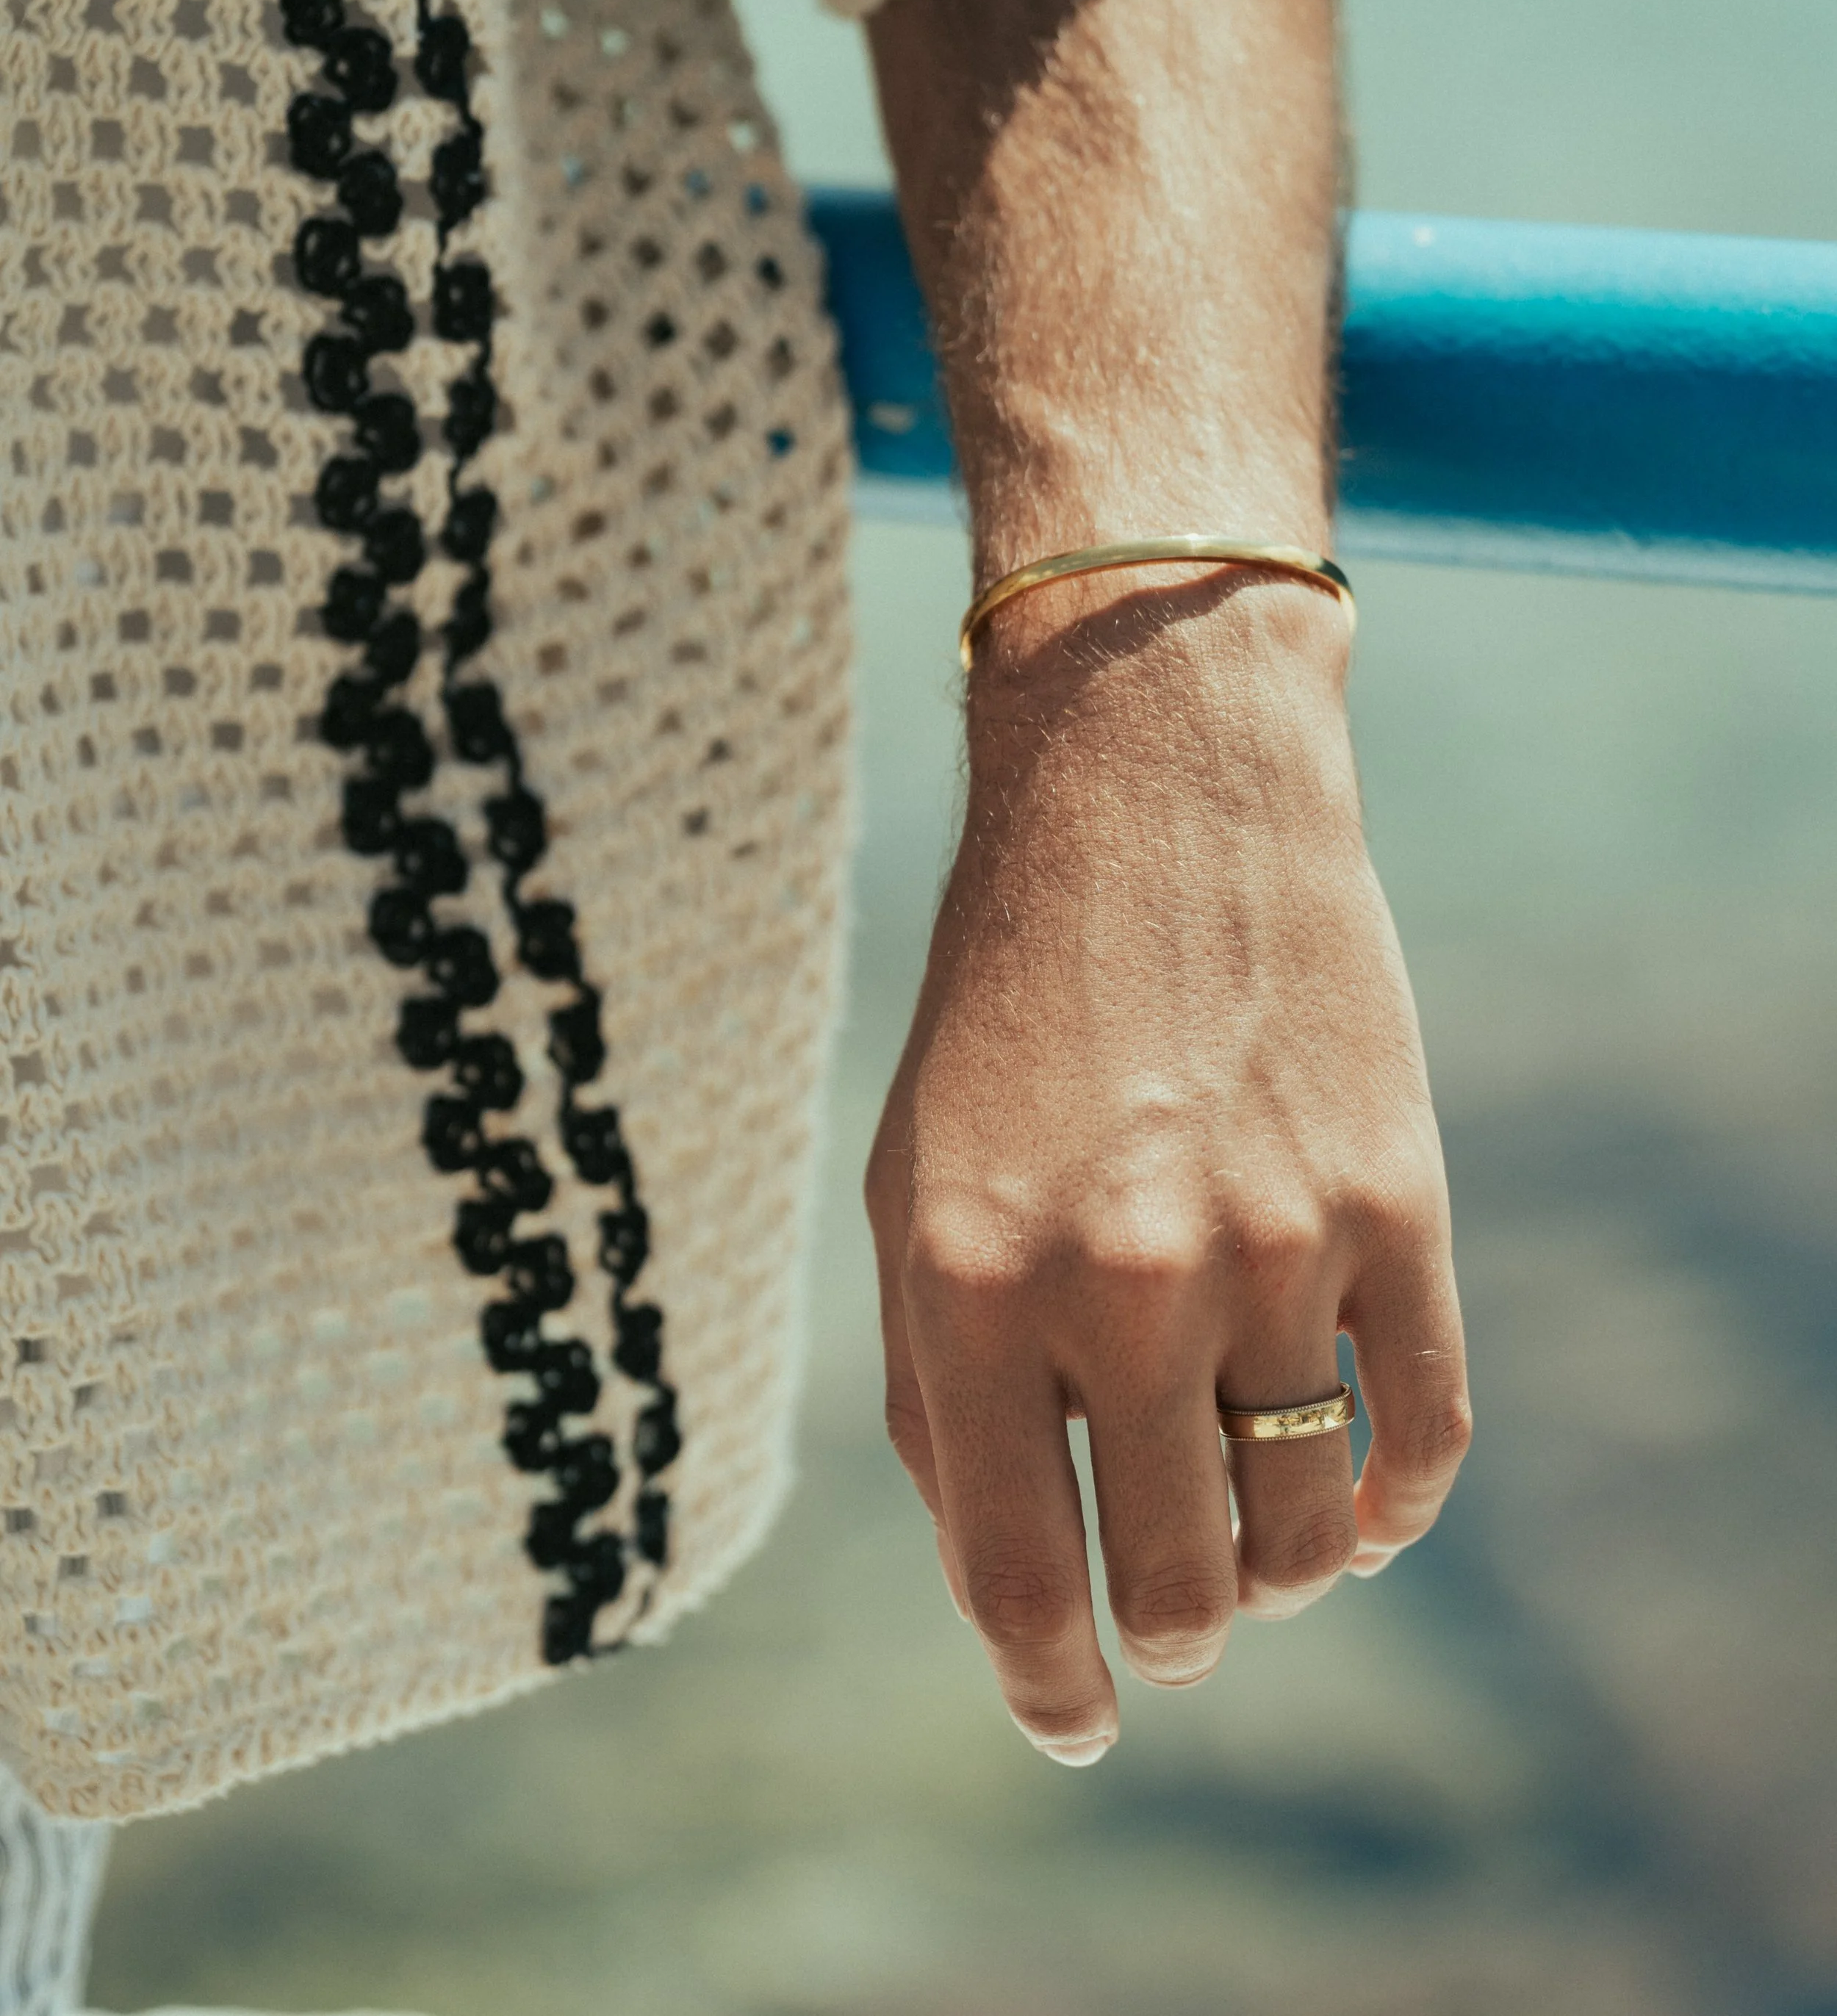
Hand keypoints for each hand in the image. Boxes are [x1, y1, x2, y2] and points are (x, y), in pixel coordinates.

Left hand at [864, 569, 1470, 1762]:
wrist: (1155, 794)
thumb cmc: (1007, 1007)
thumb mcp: (911, 1189)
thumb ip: (936, 1390)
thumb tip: (1010, 1583)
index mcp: (968, 1283)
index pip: (1018, 1581)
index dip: (1049, 1691)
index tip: (1075, 1723)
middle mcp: (1122, 1281)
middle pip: (1179, 1586)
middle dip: (1173, 1636)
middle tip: (1173, 1622)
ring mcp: (1277, 1244)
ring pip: (1307, 1535)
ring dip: (1279, 1577)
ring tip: (1254, 1544)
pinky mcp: (1400, 1202)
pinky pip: (1424, 1437)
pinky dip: (1391, 1505)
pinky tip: (1356, 1497)